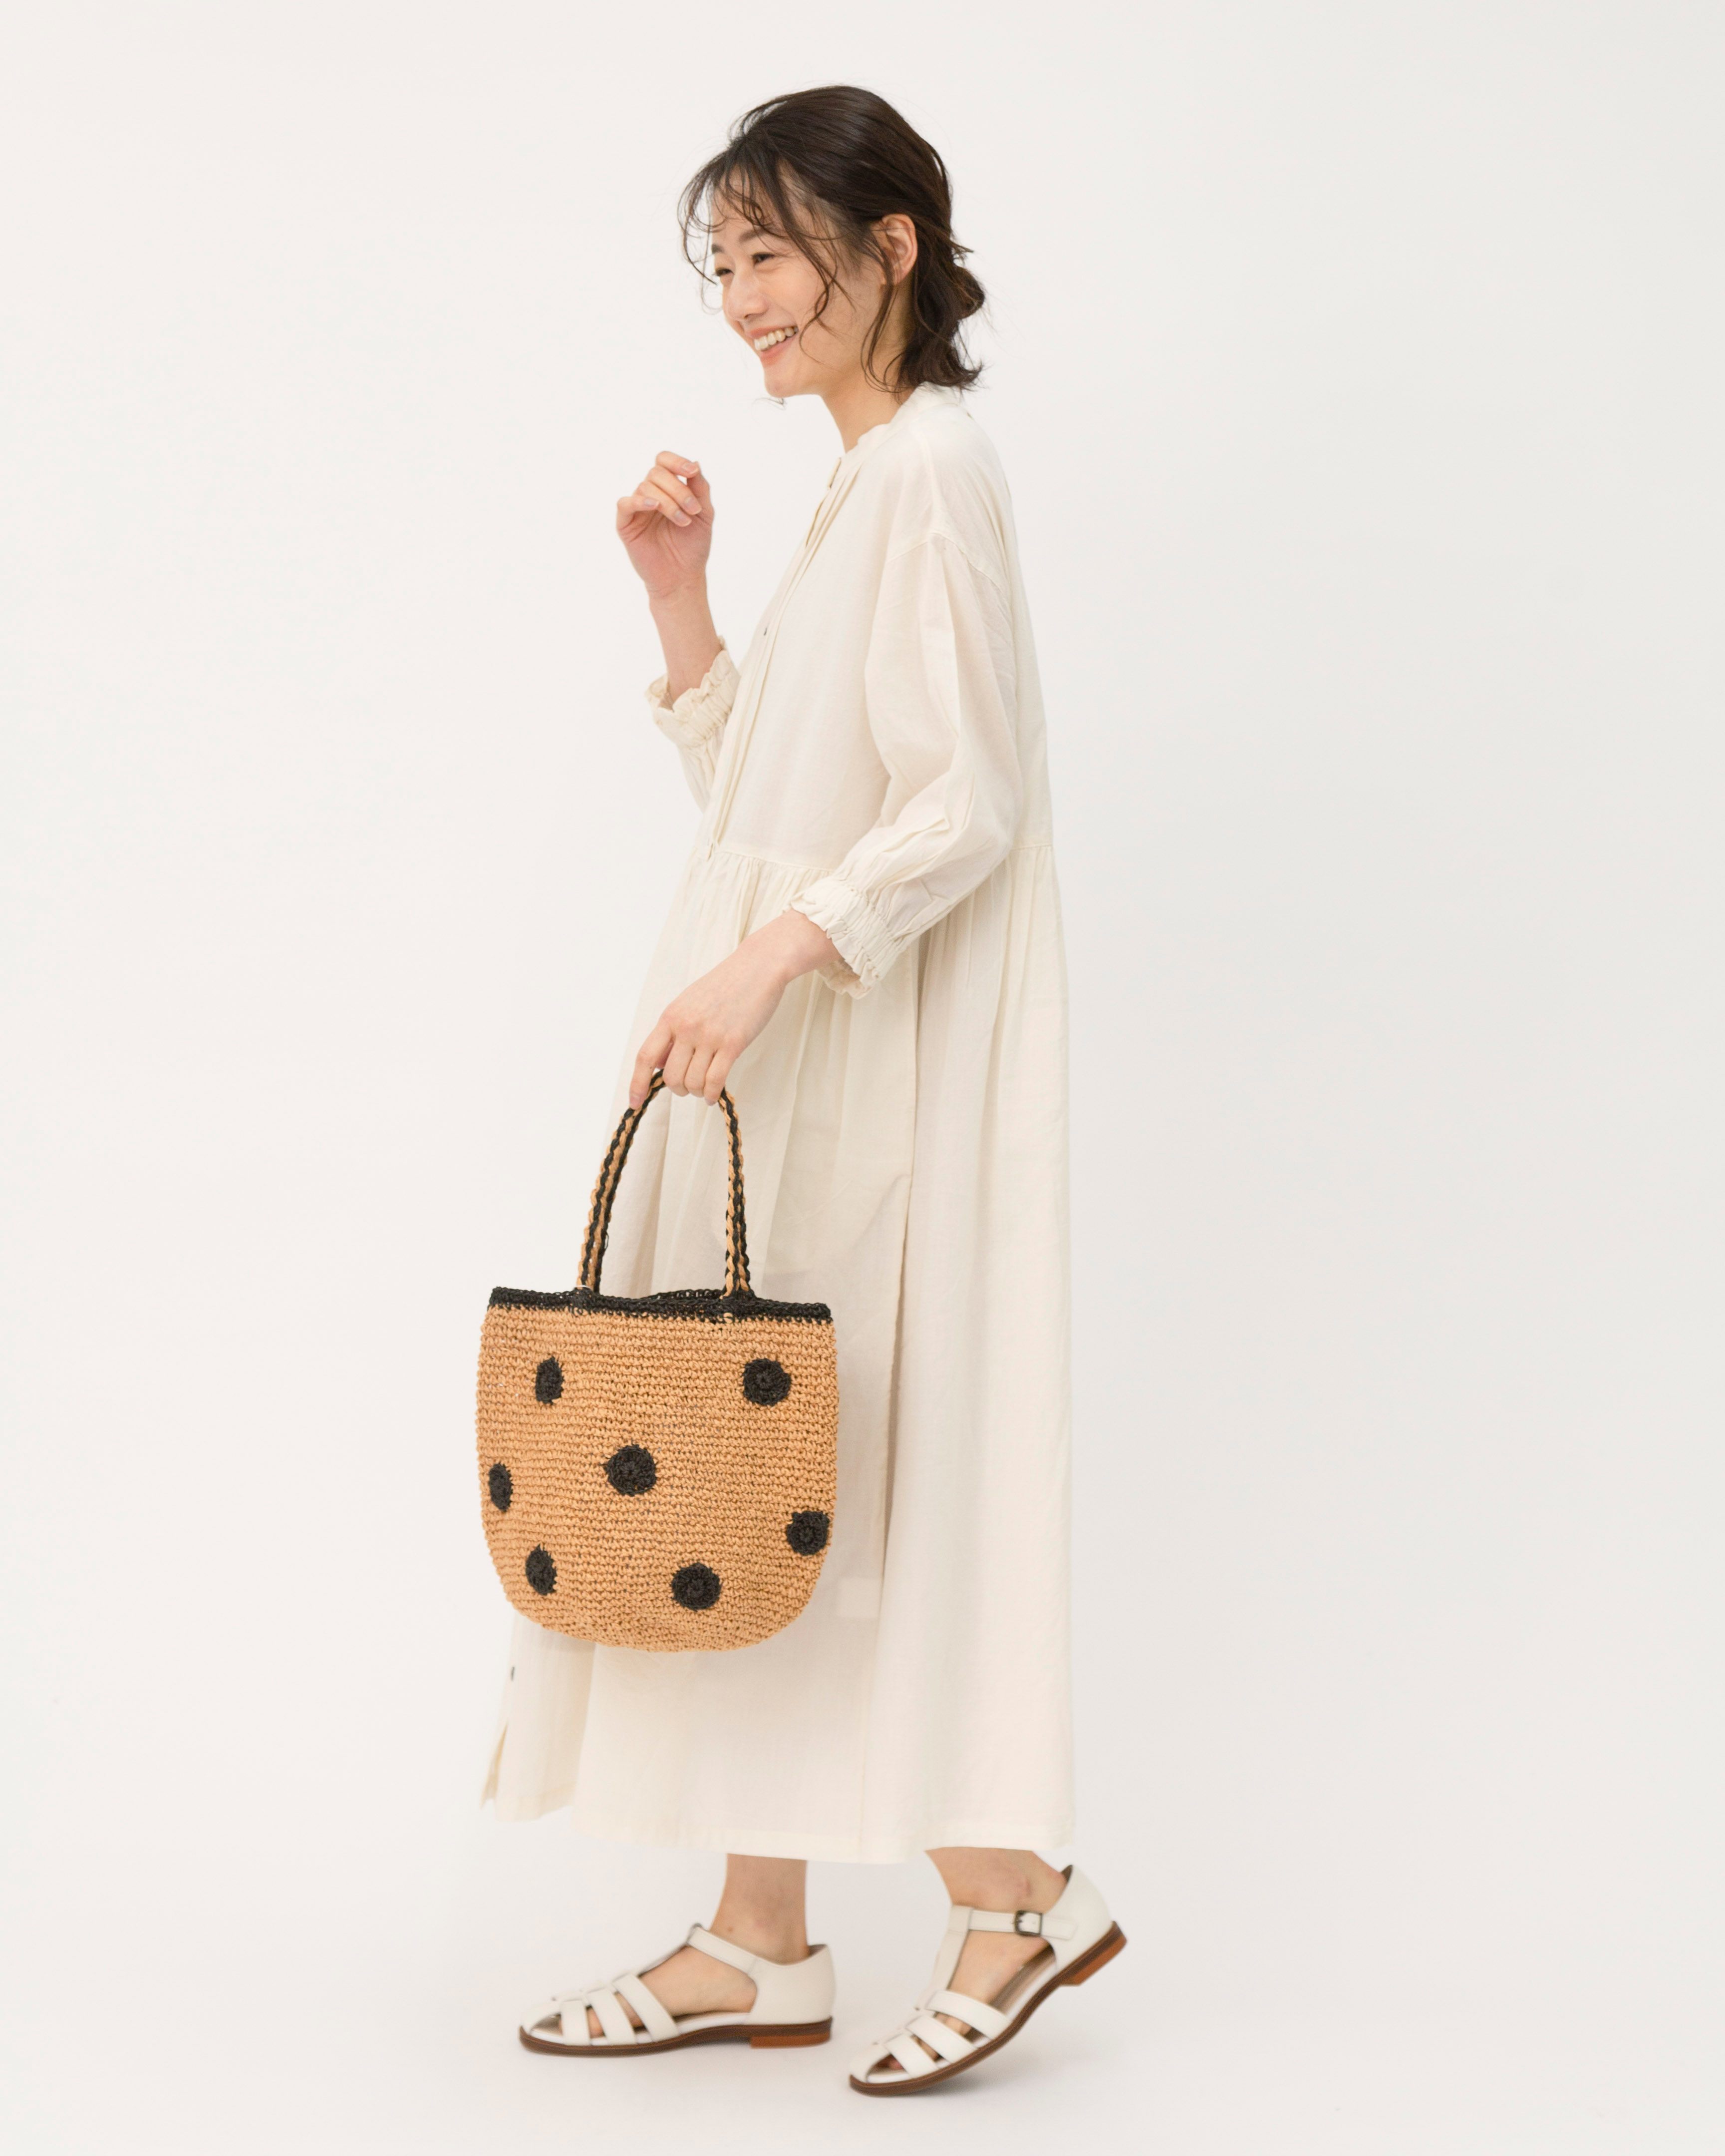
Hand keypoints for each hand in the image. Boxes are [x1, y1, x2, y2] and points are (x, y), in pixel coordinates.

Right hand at [616, 451, 712, 600]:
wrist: (682, 578)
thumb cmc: (693, 547)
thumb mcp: (704, 514)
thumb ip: (700, 488)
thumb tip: (695, 462)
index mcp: (668, 489)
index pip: (664, 462)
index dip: (676, 461)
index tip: (692, 472)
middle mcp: (651, 495)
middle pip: (656, 473)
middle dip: (678, 489)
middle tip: (693, 510)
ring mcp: (637, 508)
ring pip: (645, 487)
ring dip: (668, 502)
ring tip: (683, 522)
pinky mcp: (626, 524)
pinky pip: (625, 503)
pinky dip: (639, 501)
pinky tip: (654, 507)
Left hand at [631, 911, 841, 1106]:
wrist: (757, 967)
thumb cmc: (724, 985)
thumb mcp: (688, 1002)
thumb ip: (673, 1031)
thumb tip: (660, 1063)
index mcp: (671, 1016)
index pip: (646, 1056)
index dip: (637, 1083)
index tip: (635, 1103)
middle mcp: (686, 1027)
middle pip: (671, 1077)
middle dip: (679, 1089)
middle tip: (689, 1086)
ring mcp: (709, 1036)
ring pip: (693, 1082)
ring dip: (698, 1092)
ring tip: (705, 1087)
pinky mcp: (733, 1043)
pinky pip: (715, 1081)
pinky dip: (713, 1094)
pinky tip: (715, 1094)